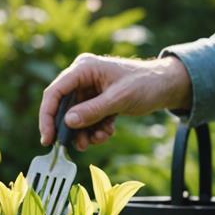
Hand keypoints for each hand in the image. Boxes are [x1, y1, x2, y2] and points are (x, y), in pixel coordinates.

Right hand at [39, 54, 192, 149]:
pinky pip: (88, 119)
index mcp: (84, 68)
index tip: (48, 139)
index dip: (47, 116)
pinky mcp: (97, 100)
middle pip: (63, 107)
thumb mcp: (119, 98)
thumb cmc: (146, 83)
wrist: (167, 86)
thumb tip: (68, 122)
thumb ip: (93, 110)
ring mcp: (89, 90)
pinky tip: (108, 131)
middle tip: (79, 146)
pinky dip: (95, 129)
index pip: (55, 92)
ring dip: (85, 132)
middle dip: (71, 129)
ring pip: (75, 117)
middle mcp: (82, 78)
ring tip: (101, 138)